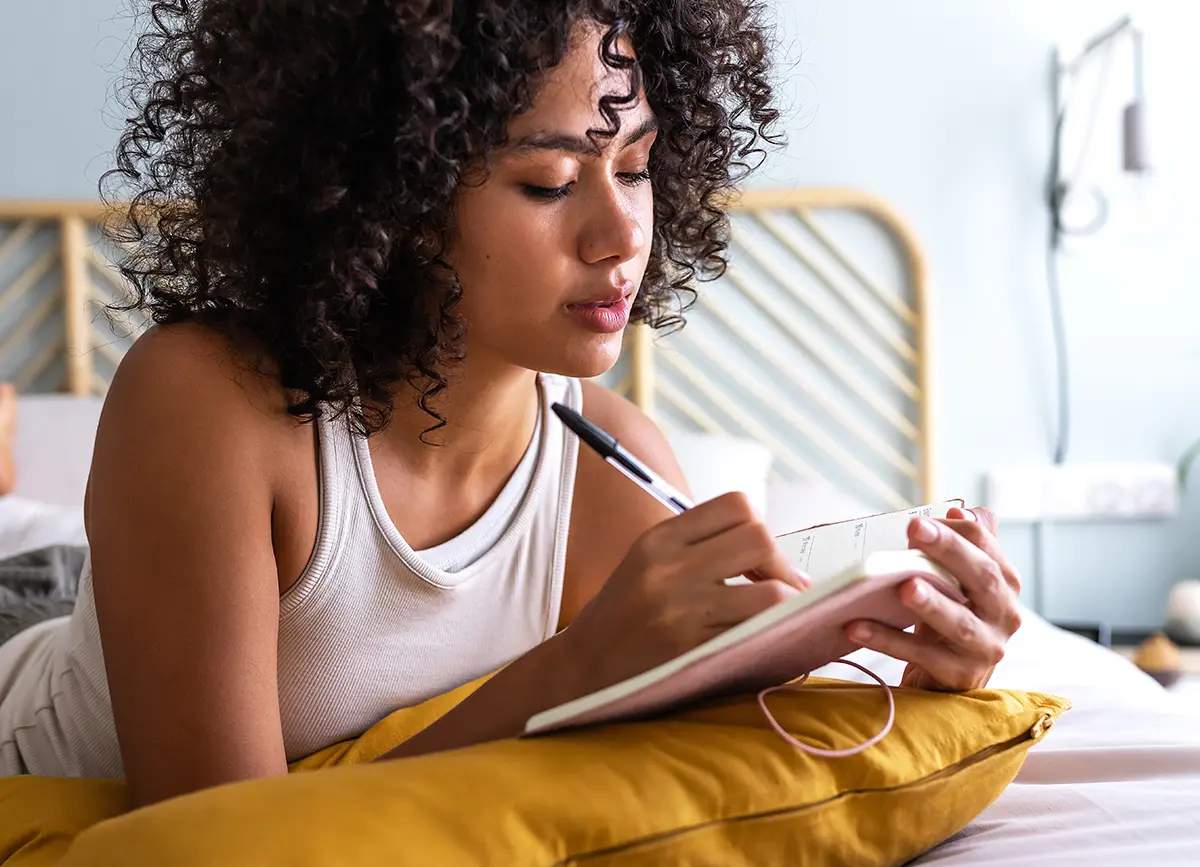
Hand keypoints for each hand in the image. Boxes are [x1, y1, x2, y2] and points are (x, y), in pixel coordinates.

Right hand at [560, 492, 809, 697]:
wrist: (580, 669)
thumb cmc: (621, 616)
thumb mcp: (647, 563)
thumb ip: (697, 547)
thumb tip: (769, 551)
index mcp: (659, 539)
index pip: (736, 506)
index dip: (760, 528)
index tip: (761, 560)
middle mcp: (669, 567)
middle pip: (758, 539)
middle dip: (781, 566)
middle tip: (784, 591)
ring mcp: (681, 611)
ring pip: (770, 593)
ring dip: (788, 606)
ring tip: (782, 619)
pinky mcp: (691, 651)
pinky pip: (756, 636)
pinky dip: (776, 637)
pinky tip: (769, 642)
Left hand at [845, 506, 1022, 690]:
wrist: (946, 678)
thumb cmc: (948, 618)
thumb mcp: (957, 581)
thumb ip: (963, 546)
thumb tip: (959, 509)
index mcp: (1005, 584)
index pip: (987, 548)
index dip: (956, 531)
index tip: (920, 519)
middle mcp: (1005, 615)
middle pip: (983, 578)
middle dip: (949, 551)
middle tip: (914, 529)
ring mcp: (986, 648)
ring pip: (960, 623)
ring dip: (931, 603)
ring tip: (903, 586)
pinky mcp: (960, 676)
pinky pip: (922, 656)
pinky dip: (889, 640)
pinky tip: (857, 626)